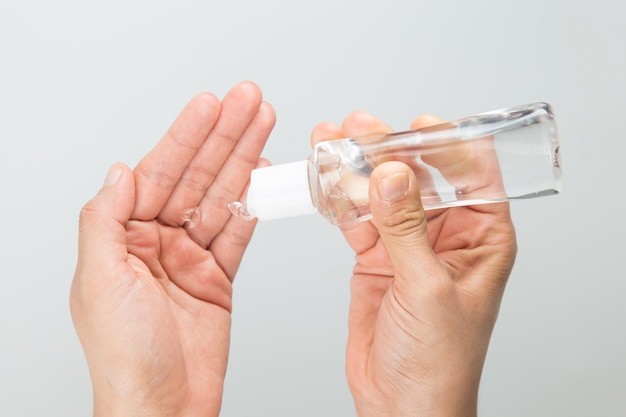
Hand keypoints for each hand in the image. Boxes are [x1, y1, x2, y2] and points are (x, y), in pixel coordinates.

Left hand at [70, 81, 274, 416]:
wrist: (164, 407)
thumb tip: (122, 170)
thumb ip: (106, 218)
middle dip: (224, 135)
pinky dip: (254, 204)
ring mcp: (190, 257)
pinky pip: (239, 231)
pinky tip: (264, 175)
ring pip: (223, 197)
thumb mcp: (100, 279)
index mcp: (122, 237)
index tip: (211, 104)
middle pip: (197, 176)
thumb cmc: (125, 356)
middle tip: (249, 101)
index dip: (187, 135)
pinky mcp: (218, 276)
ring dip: (245, 160)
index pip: (159, 172)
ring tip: (264, 124)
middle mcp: (156, 241)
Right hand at [311, 112, 516, 416]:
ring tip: (332, 142)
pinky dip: (338, 199)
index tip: (417, 126)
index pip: (473, 175)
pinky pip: (355, 218)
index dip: (448, 145)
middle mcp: (446, 235)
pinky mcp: (375, 257)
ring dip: (357, 168)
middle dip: (389, 150)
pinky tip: (324, 179)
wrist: (401, 403)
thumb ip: (407, 230)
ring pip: (382, 193)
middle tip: (361, 127)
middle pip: (419, 176)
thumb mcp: (427, 290)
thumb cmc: (438, 363)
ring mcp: (407, 244)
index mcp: (481, 238)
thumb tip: (393, 176)